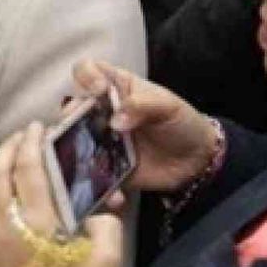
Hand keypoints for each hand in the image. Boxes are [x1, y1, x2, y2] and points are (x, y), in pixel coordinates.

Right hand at [70, 60, 220, 193]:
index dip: (86, 76)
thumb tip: (115, 121)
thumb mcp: (169, 106)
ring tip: (83, 161)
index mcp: (116, 89)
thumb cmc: (182, 123)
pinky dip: (97, 186)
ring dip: (70, 151)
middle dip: (68, 116)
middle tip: (79, 126)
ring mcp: (99, 141)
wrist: (198, 162)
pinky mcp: (104, 168)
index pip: (87, 71)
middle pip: (69, 108)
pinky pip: (90, 176)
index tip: (99, 91)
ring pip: (69, 142)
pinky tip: (115, 195)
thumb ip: (142, 105)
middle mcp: (100, 113)